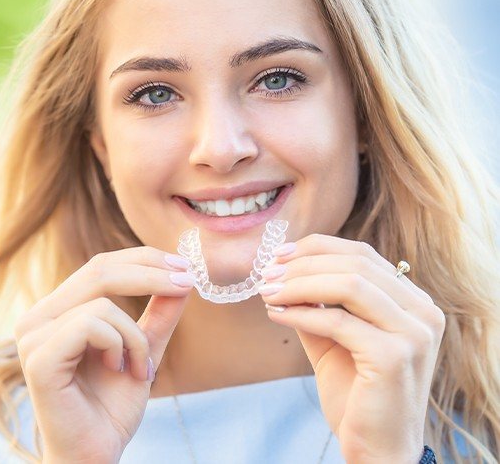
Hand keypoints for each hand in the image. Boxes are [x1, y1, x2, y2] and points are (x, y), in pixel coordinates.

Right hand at [14, 247, 193, 462]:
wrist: (96, 454)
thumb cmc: (113, 405)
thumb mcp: (145, 348)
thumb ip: (159, 313)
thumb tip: (183, 276)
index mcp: (58, 310)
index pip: (101, 266)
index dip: (144, 259)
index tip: (183, 265)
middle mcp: (39, 317)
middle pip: (100, 270)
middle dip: (151, 273)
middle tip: (186, 283)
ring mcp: (33, 337)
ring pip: (103, 303)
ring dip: (136, 336)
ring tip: (140, 368)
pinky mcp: (39, 359)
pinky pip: (92, 325)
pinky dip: (120, 345)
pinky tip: (118, 370)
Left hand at [260, 234, 445, 463]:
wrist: (377, 451)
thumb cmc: (356, 394)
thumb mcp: (333, 338)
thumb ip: (317, 303)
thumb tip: (281, 271)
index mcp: (412, 301)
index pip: (362, 254)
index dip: (317, 247)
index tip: (279, 254)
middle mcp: (423, 311)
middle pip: (356, 263)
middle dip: (303, 263)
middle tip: (267, 273)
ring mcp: (414, 333)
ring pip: (349, 284)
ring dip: (299, 283)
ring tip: (267, 291)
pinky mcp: (396, 356)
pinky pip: (338, 320)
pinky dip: (302, 312)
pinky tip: (276, 314)